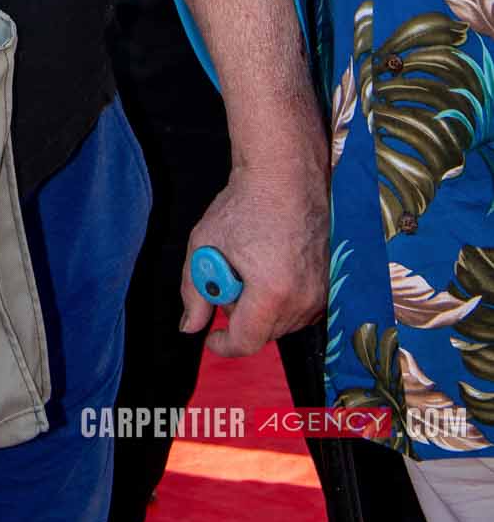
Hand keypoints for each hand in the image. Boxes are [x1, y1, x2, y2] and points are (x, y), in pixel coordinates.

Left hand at [179, 153, 328, 355]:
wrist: (285, 176)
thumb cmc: (243, 205)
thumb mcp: (204, 245)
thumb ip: (193, 291)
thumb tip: (191, 327)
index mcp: (271, 292)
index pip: (246, 342)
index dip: (223, 345)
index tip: (210, 337)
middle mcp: (303, 299)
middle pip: (264, 334)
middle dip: (239, 316)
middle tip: (228, 276)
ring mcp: (321, 292)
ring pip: (283, 324)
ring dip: (261, 309)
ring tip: (251, 267)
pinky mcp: (331, 283)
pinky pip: (301, 310)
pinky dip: (282, 300)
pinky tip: (271, 268)